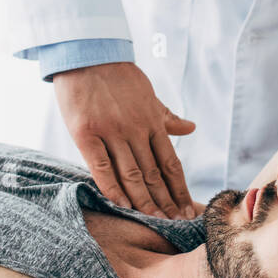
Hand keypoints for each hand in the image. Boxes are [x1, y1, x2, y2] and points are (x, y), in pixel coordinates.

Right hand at [53, 61, 196, 216]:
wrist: (87, 54)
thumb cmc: (118, 77)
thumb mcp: (148, 94)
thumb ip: (166, 116)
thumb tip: (191, 129)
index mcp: (151, 120)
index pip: (169, 162)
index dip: (179, 188)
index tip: (186, 209)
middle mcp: (135, 128)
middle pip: (153, 173)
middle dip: (165, 201)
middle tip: (175, 224)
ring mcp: (110, 131)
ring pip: (130, 174)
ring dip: (143, 201)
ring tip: (153, 220)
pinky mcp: (86, 133)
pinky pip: (101, 166)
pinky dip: (112, 187)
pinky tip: (121, 204)